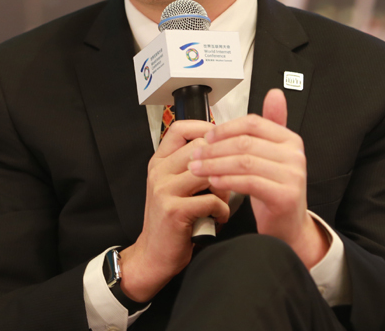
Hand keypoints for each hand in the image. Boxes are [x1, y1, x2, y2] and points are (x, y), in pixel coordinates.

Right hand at [119, 119, 230, 302]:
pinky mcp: (174, 210)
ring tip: (225, 200)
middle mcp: (159, 171)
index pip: (180, 129)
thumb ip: (190, 168)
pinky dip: (222, 210)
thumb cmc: (172, 222)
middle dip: (223, 162)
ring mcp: (164, 190)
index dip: (205, 129)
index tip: (224, 140)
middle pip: (200, 149)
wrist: (153, 256)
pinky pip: (211, 200)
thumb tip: (225, 150)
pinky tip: (219, 218)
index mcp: (159, 162)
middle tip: (231, 178)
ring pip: (208, 172)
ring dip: (225, 186)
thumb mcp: (175, 188)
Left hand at [187, 89, 328, 268]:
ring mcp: (292, 175)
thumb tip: (274, 93)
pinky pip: (249, 182)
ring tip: (196, 168)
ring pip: (244, 161)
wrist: (289, 228)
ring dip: (215, 163)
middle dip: (214, 148)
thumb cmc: (274, 190)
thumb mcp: (271, 156)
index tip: (206, 137)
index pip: (253, 123)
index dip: (225, 128)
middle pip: (245, 142)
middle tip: (195, 154)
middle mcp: (295, 154)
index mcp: (290, 139)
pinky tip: (212, 182)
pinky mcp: (285, 195)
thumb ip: (270, 126)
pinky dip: (227, 180)